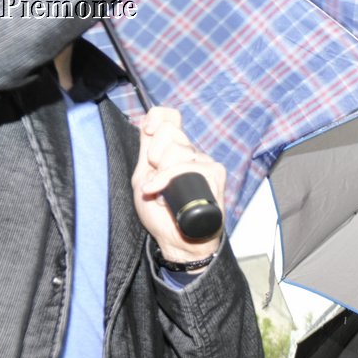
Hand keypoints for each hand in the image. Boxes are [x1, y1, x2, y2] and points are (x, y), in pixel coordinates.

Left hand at [133, 107, 228, 263]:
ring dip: (162, 174)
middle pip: (169, 131)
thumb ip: (145, 152)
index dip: (157, 117)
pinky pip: (189, 165)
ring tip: (162, 193)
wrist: (176, 240)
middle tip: (155, 180)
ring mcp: (203, 162)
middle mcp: (189, 152)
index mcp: (172, 149)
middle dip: (155, 157)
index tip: (148, 131)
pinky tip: (164, 196)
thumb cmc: (159, 214)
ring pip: (178, 149)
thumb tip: (145, 124)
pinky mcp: (214, 173)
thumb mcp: (142, 177)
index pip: (169, 116)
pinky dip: (169, 179)